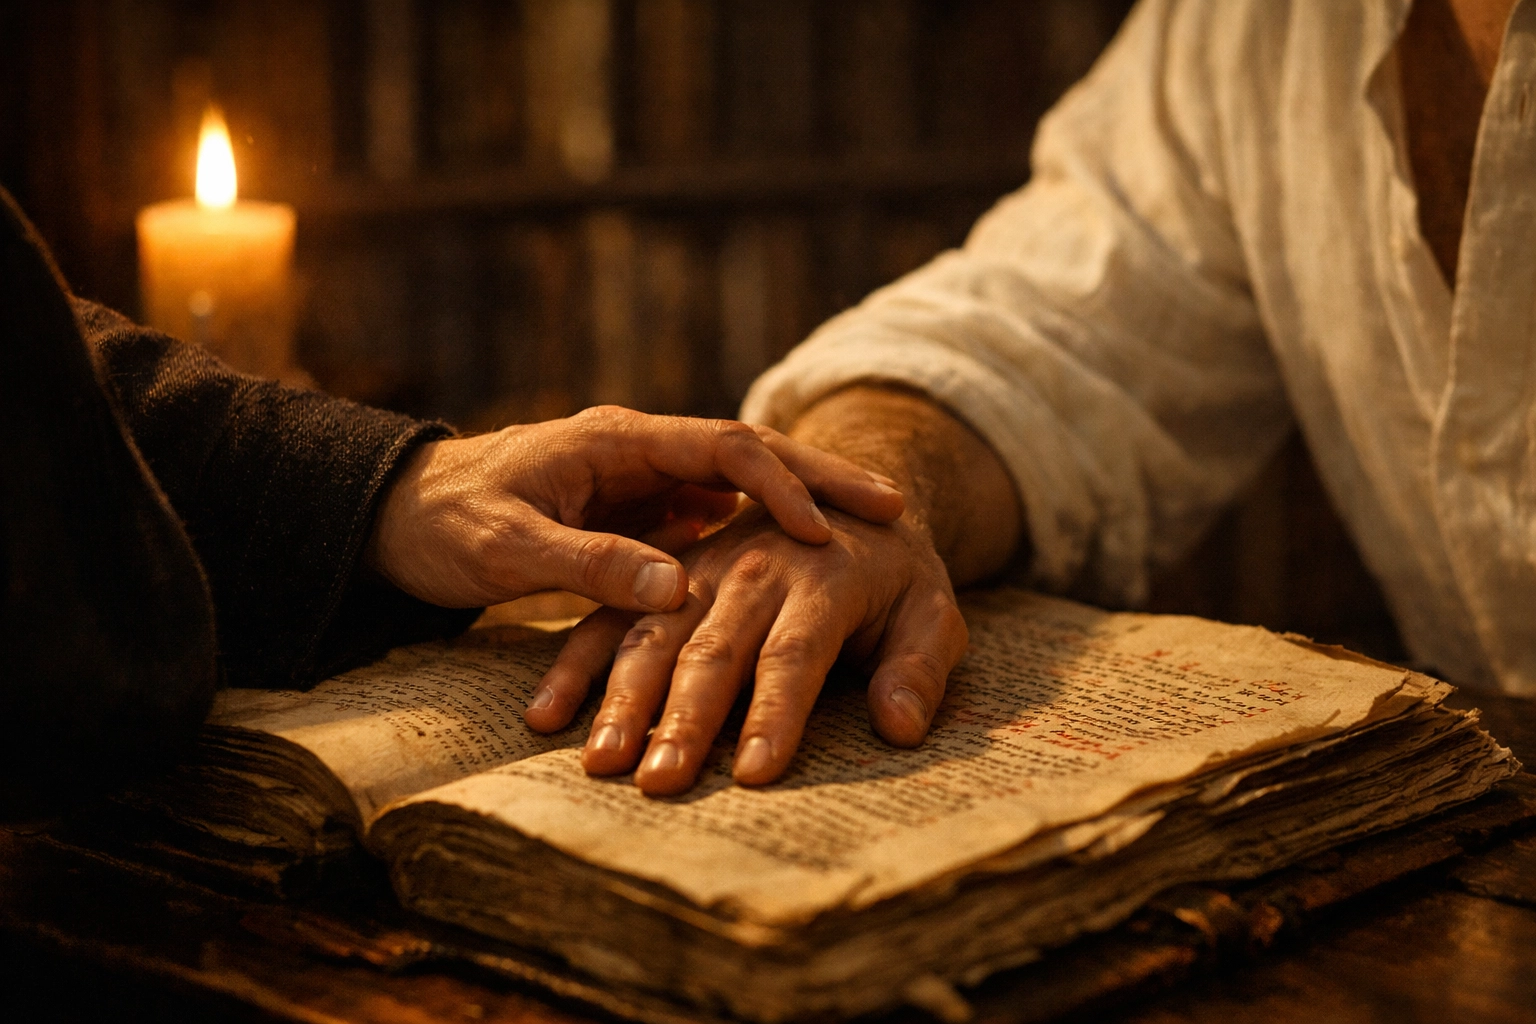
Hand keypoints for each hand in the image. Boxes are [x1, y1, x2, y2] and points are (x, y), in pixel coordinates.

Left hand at [366, 406, 903, 610]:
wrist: (394, 516)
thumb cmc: (443, 527)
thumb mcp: (506, 549)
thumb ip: (590, 564)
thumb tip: (681, 589)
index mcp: (614, 440)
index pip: (720, 445)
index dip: (780, 483)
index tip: (831, 527)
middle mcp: (637, 450)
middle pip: (749, 453)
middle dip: (819, 479)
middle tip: (892, 509)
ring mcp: (640, 480)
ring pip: (738, 484)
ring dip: (797, 506)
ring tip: (867, 535)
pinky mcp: (634, 512)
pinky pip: (713, 517)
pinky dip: (759, 534)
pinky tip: (799, 564)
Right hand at [524, 503, 969, 793]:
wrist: (844, 494)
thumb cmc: (897, 571)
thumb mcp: (934, 608)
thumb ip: (921, 665)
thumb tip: (900, 725)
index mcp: (824, 574)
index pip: (795, 655)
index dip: (774, 715)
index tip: (754, 776)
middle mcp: (753, 568)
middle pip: (713, 650)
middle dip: (684, 720)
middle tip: (660, 786)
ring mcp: (699, 570)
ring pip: (651, 635)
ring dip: (622, 701)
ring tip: (601, 764)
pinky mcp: (661, 577)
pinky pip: (608, 619)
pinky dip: (574, 667)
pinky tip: (544, 719)